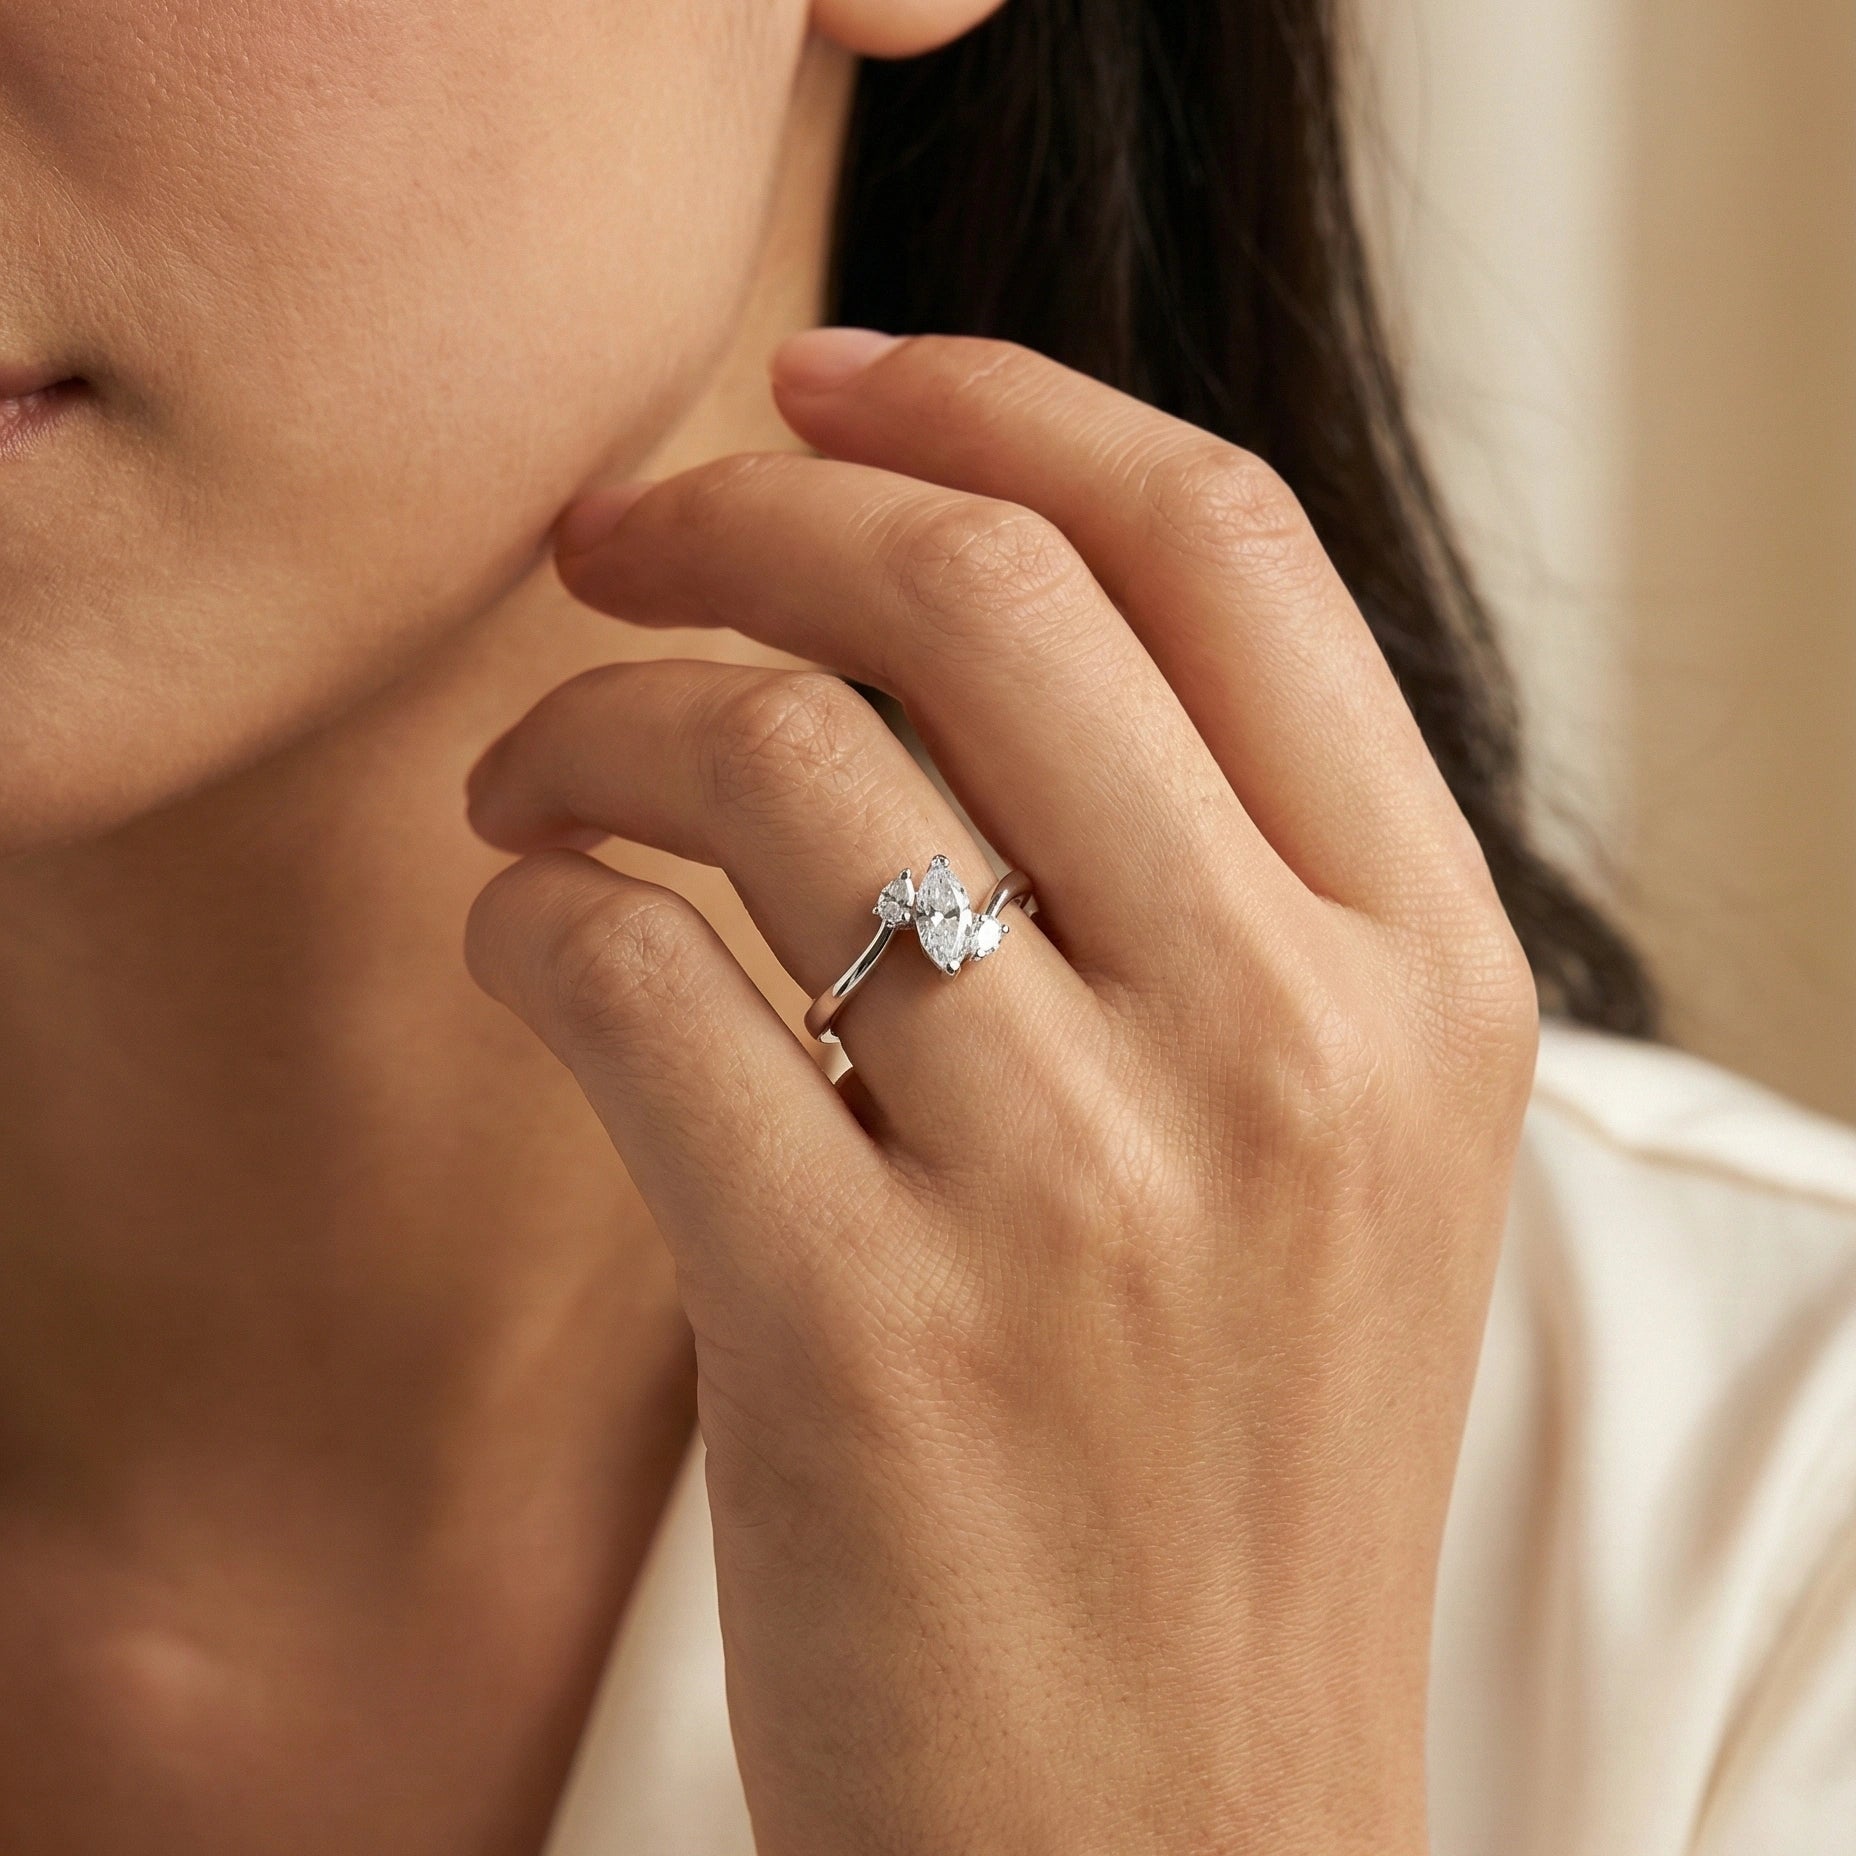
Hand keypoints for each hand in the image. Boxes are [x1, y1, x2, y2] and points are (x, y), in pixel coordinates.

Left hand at [463, 331, 1538, 1855]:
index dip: (986, 405)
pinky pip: (630, 978)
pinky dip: (529, 914)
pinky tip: (530, 944)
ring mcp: (1088, 1190)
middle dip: (739, 512)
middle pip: (972, 590)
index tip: (813, 382)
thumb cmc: (1220, 1478)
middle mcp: (1288, 1044)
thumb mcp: (1323, 1153)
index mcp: (1422, 969)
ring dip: (588, 719)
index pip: (1214, 538)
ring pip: (767, 758)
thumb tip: (945, 612)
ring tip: (535, 786)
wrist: (1175, 1850)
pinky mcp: (867, 1336)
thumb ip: (1205, 883)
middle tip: (614, 544)